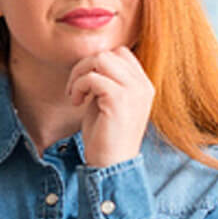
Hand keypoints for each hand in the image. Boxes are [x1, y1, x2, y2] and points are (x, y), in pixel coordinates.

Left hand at [66, 46, 153, 167]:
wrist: (111, 165)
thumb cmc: (106, 137)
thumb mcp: (109, 103)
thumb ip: (106, 81)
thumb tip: (90, 62)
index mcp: (143, 85)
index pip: (121, 53)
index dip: (97, 63)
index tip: (85, 84)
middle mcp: (142, 86)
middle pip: (109, 53)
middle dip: (85, 66)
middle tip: (75, 89)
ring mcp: (133, 92)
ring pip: (100, 60)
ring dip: (80, 74)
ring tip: (75, 95)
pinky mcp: (119, 100)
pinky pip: (93, 77)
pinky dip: (78, 86)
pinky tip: (76, 103)